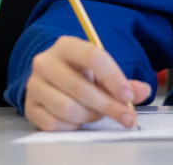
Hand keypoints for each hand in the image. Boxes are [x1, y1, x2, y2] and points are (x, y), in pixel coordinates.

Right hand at [23, 36, 152, 130]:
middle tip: (127, 117)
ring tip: (99, 114)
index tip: (128, 96)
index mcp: (66, 46)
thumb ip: (123, 83)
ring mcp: (34, 85)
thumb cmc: (79, 74)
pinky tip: (79, 119)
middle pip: (80, 87)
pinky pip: (54, 123)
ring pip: (67, 108)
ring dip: (90, 116)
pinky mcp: (30, 107)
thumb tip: (142, 91)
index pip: (92, 56)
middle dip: (108, 105)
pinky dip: (73, 126)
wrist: (52, 80)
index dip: (113, 78)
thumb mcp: (101, 72)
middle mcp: (45, 62)